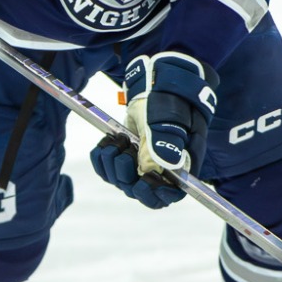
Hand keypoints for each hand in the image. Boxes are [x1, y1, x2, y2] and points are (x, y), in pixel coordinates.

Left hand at [89, 52, 217, 208]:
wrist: (155, 85)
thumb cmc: (169, 100)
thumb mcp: (167, 118)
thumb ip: (163, 143)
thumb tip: (155, 169)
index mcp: (180, 165)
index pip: (170, 196)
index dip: (156, 194)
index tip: (144, 180)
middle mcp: (160, 170)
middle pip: (141, 193)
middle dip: (127, 175)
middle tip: (127, 150)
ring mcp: (140, 164)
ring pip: (121, 181)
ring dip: (112, 163)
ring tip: (119, 138)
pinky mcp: (124, 156)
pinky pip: (107, 170)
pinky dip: (101, 158)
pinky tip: (107, 142)